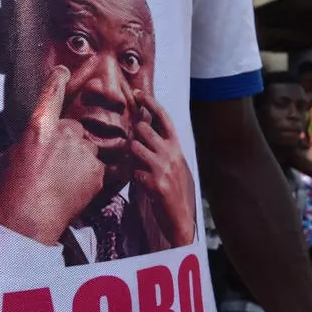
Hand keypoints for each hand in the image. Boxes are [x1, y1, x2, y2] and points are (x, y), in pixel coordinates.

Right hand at [0, 66, 104, 244]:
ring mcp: (83, 151)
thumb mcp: (15, 157)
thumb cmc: (13, 191)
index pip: (51, 95)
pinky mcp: (97, 170)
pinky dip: (88, 178)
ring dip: (80, 161)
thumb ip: (33, 142)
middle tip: (55, 167)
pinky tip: (73, 191)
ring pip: (87, 150)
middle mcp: (64, 133)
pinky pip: (97, 168)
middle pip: (74, 130)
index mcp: (39, 127)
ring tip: (62, 182)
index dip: (57, 80)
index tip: (62, 70)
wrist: (28, 220)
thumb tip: (39, 143)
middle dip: (69, 144)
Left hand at [132, 90, 196, 246]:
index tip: (138, 93)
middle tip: (134, 148)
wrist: (181, 218)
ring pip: (134, 148)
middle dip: (133, 136)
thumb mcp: (176, 165)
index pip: (164, 117)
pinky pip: (133, 171)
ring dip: (131, 157)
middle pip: (142, 129)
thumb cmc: (176, 191)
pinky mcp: (154, 183)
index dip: (151, 102)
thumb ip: (165, 149)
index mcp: (177, 147)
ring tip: (138, 168)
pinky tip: (142, 185)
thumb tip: (149, 131)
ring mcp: (163, 168)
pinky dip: (133, 177)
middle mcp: (171, 154)